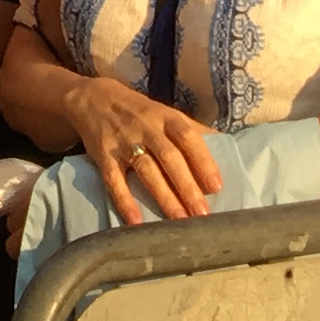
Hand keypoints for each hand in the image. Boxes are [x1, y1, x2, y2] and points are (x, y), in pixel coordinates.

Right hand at [63, 74, 222, 225]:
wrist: (93, 98)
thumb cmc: (140, 111)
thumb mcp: (165, 113)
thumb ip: (191, 130)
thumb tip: (226, 145)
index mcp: (165, 117)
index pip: (187, 137)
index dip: (202, 160)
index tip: (216, 186)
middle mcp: (146, 128)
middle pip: (169, 157)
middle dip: (187, 186)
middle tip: (202, 214)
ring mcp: (123, 142)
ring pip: (146, 171)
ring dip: (164, 196)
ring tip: (180, 221)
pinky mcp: (104, 156)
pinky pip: (114, 180)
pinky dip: (124, 200)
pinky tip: (136, 221)